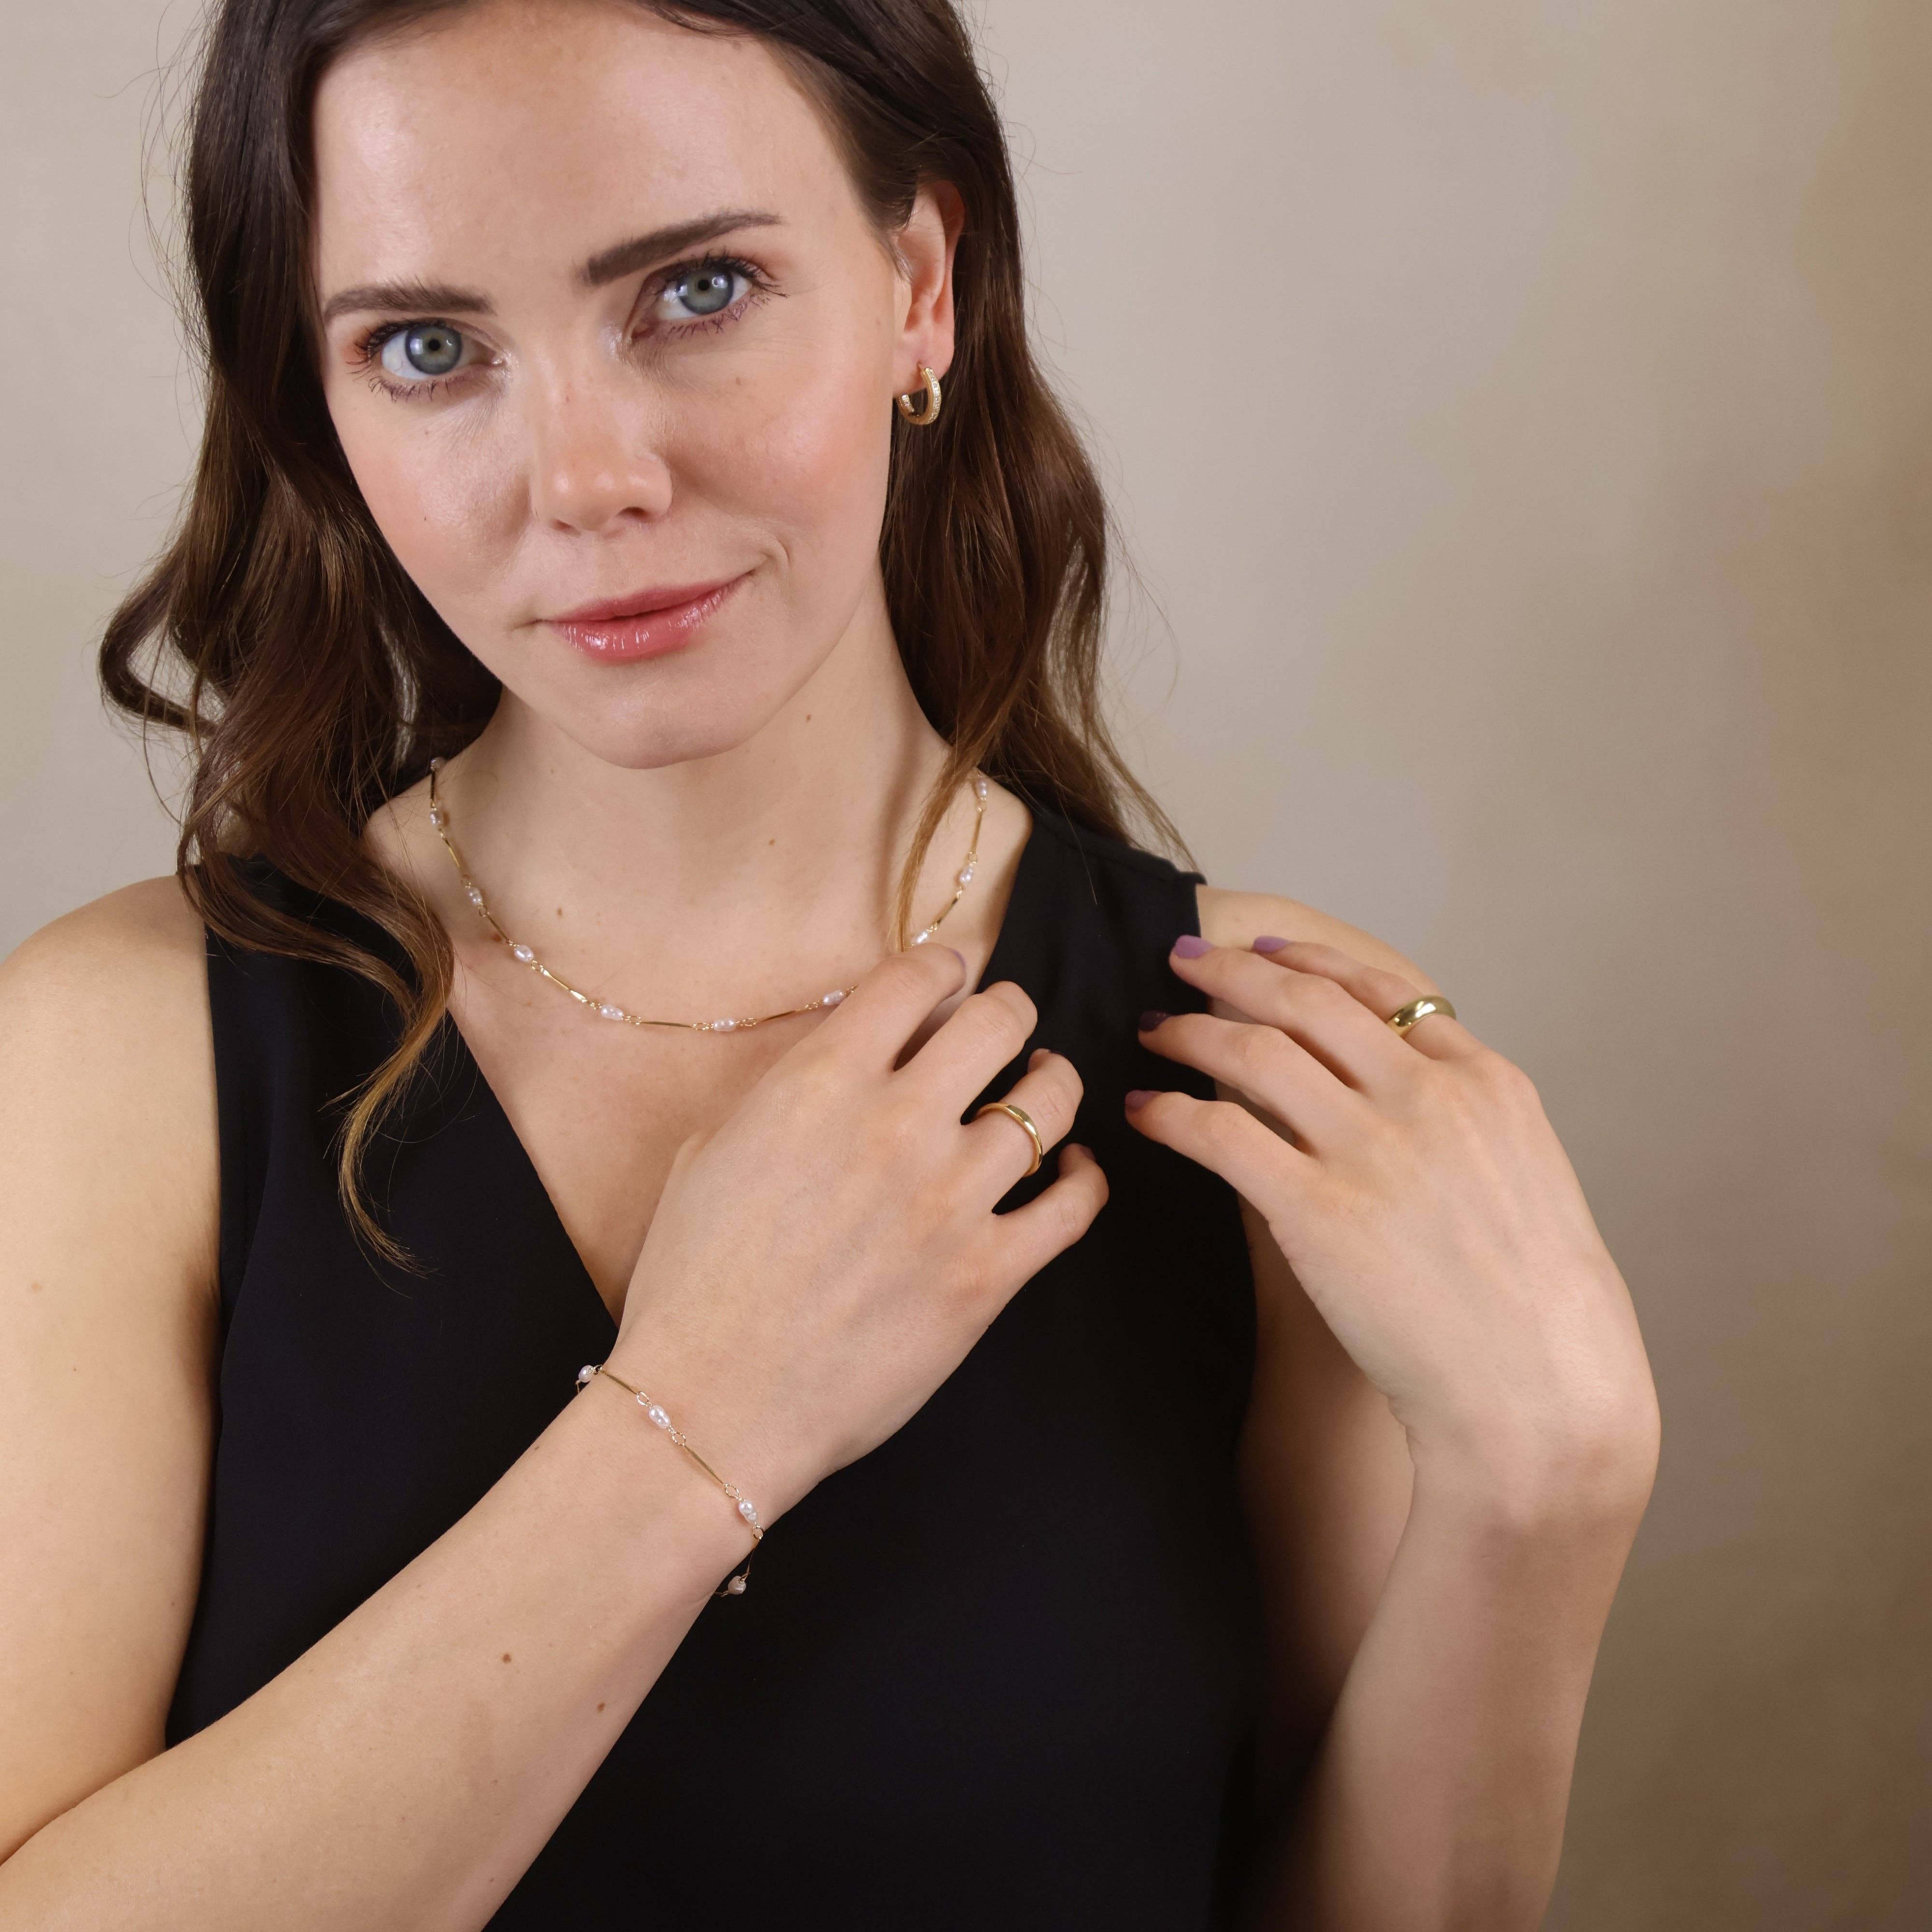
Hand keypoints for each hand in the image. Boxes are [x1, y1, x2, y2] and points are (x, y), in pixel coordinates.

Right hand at [607, 943, 1106, 1523]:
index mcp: (823, 1081)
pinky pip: (1075, 1203)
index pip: (919, 977)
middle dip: (1010, 1012)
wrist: (711, 1402)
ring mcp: (951, 1200)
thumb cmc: (694, 1279)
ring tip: (1040, 1088)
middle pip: (1001, 1020)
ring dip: (1050, 1085)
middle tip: (1006, 1028)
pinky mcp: (988, 1275)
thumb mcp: (712, 1148)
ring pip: (1050, 1102)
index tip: (950, 980)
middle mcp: (897, 1124)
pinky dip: (1084, 1176)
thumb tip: (849, 1053)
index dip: (944, 966)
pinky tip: (1070, 1169)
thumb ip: (789, 1087)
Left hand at [1129, 937, 1657, 1514]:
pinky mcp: (1317, 1210)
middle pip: (1309, 1001)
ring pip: (1255, 1053)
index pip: (1386, 991)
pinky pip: (1221, 1135)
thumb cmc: (1540, 1313)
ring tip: (1153, 1029)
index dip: (1313, 963)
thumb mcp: (1526, 1182)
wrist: (1542, 1391)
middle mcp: (1428, 1098)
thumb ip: (1466, 1130)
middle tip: (1185, 959)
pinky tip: (1145, 1113)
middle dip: (1236, 971)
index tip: (1267, 949)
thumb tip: (1410, 1108)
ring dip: (1192, 1032)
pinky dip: (1172, 1114)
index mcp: (1487, 1085)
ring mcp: (1372, 1149)